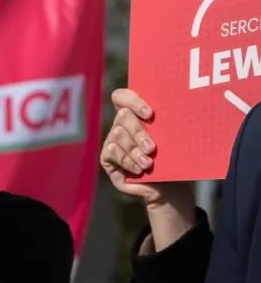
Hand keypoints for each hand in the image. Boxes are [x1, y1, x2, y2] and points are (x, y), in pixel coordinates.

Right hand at [102, 88, 194, 204]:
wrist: (169, 186)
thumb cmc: (175, 159)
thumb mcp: (176, 141)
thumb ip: (171, 127)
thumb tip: (176, 117)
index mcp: (139, 114)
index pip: (124, 96)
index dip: (133, 100)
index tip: (150, 113)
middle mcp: (123, 124)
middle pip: (123, 116)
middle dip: (139, 132)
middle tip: (152, 148)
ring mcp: (113, 140)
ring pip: (118, 135)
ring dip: (134, 150)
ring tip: (148, 163)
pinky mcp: (107, 158)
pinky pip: (112, 152)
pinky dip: (127, 161)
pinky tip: (139, 169)